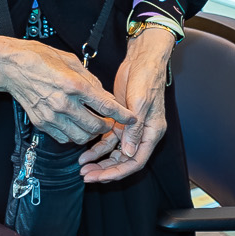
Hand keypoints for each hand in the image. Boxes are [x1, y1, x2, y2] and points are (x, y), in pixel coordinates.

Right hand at [0, 36, 121, 145]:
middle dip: (107, 126)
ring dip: (90, 134)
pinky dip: (73, 136)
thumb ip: (91, 80)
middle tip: (108, 121)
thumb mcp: (71, 61)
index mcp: (74, 84)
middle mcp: (64, 103)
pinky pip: (64, 138)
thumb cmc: (39, 58)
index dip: (122, 114)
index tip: (131, 118)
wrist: (11, 66)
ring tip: (92, 125)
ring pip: (80, 137)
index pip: (105, 106)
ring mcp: (52, 115)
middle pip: (95, 126)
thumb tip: (105, 95)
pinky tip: (75, 126)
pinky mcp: (42, 123)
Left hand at [82, 28, 172, 182]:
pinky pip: (108, 139)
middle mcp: (141, 134)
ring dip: (99, 161)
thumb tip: (127, 153)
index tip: (100, 177)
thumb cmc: (146, 78)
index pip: (135, 161)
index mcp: (151, 133)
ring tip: (82, 166)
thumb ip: (134, 130)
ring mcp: (129, 128)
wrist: (142, 59)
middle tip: (86, 175)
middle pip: (123, 161)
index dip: (117, 172)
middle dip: (105, 170)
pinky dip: (97, 147)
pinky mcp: (119, 120)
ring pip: (114, 152)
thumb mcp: (140, 103)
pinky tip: (85, 152)